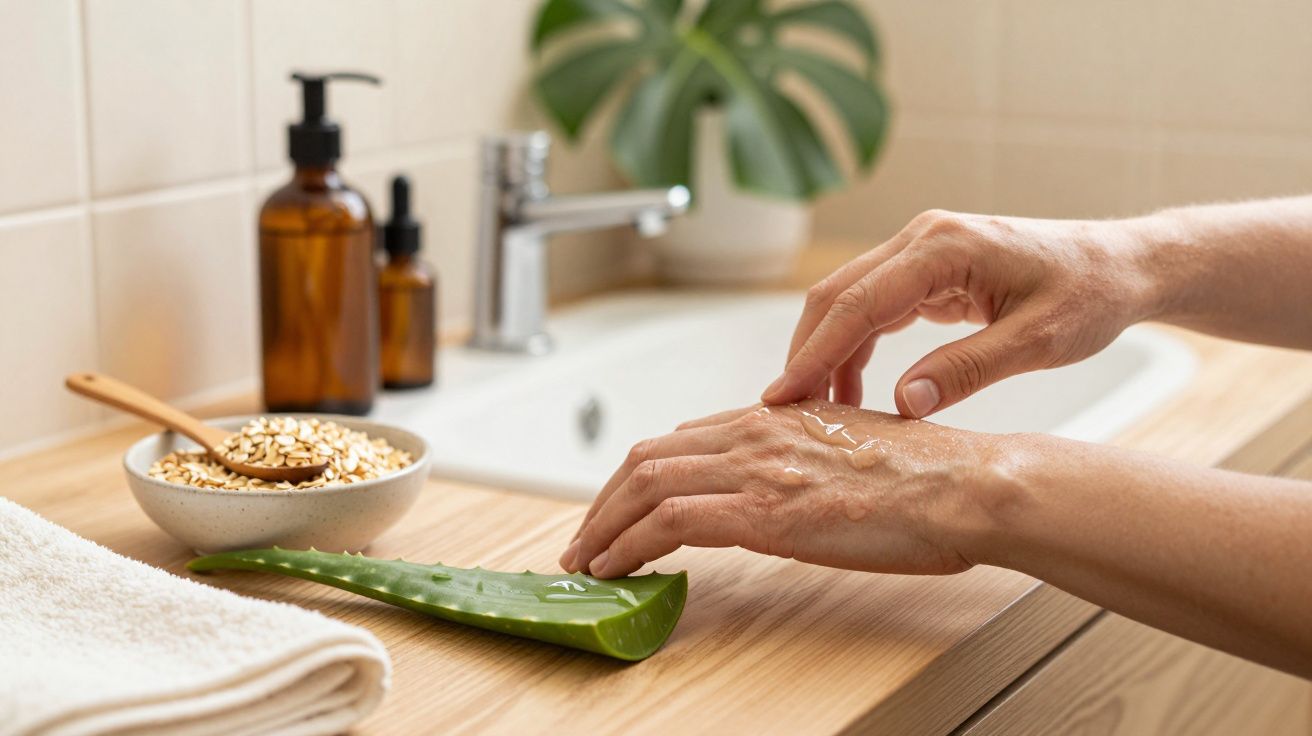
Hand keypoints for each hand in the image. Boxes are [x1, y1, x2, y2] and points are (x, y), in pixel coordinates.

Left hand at [558, 400, 1002, 578]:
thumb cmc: (926, 477)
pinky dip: (631, 544)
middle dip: (604, 500)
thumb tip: (772, 482)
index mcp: (776, 417)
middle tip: (587, 536)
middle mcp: (756, 433)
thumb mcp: (850, 449)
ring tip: (588, 559)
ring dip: (605, 525)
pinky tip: (618, 568)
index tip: (618, 508)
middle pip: (648, 458)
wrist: (965, 487)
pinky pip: (671, 523)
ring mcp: (757, 468)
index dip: (636, 477)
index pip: (680, 441)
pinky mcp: (765, 510)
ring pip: (646, 485)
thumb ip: (801, 455)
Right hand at [761, 209, 1155, 416]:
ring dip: (826, 353)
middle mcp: (922, 240)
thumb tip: (903, 405)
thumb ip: (969, 371)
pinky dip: (855, 349)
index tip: (783, 396)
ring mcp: (922, 252)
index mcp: (944, 247)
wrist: (1123, 265)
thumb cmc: (1091, 295)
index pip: (857, 302)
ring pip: (848, 302)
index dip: (815, 352)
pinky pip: (874, 309)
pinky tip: (853, 391)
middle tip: (781, 411)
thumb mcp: (1039, 341)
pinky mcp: (928, 272)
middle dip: (805, 352)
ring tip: (815, 412)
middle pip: (836, 295)